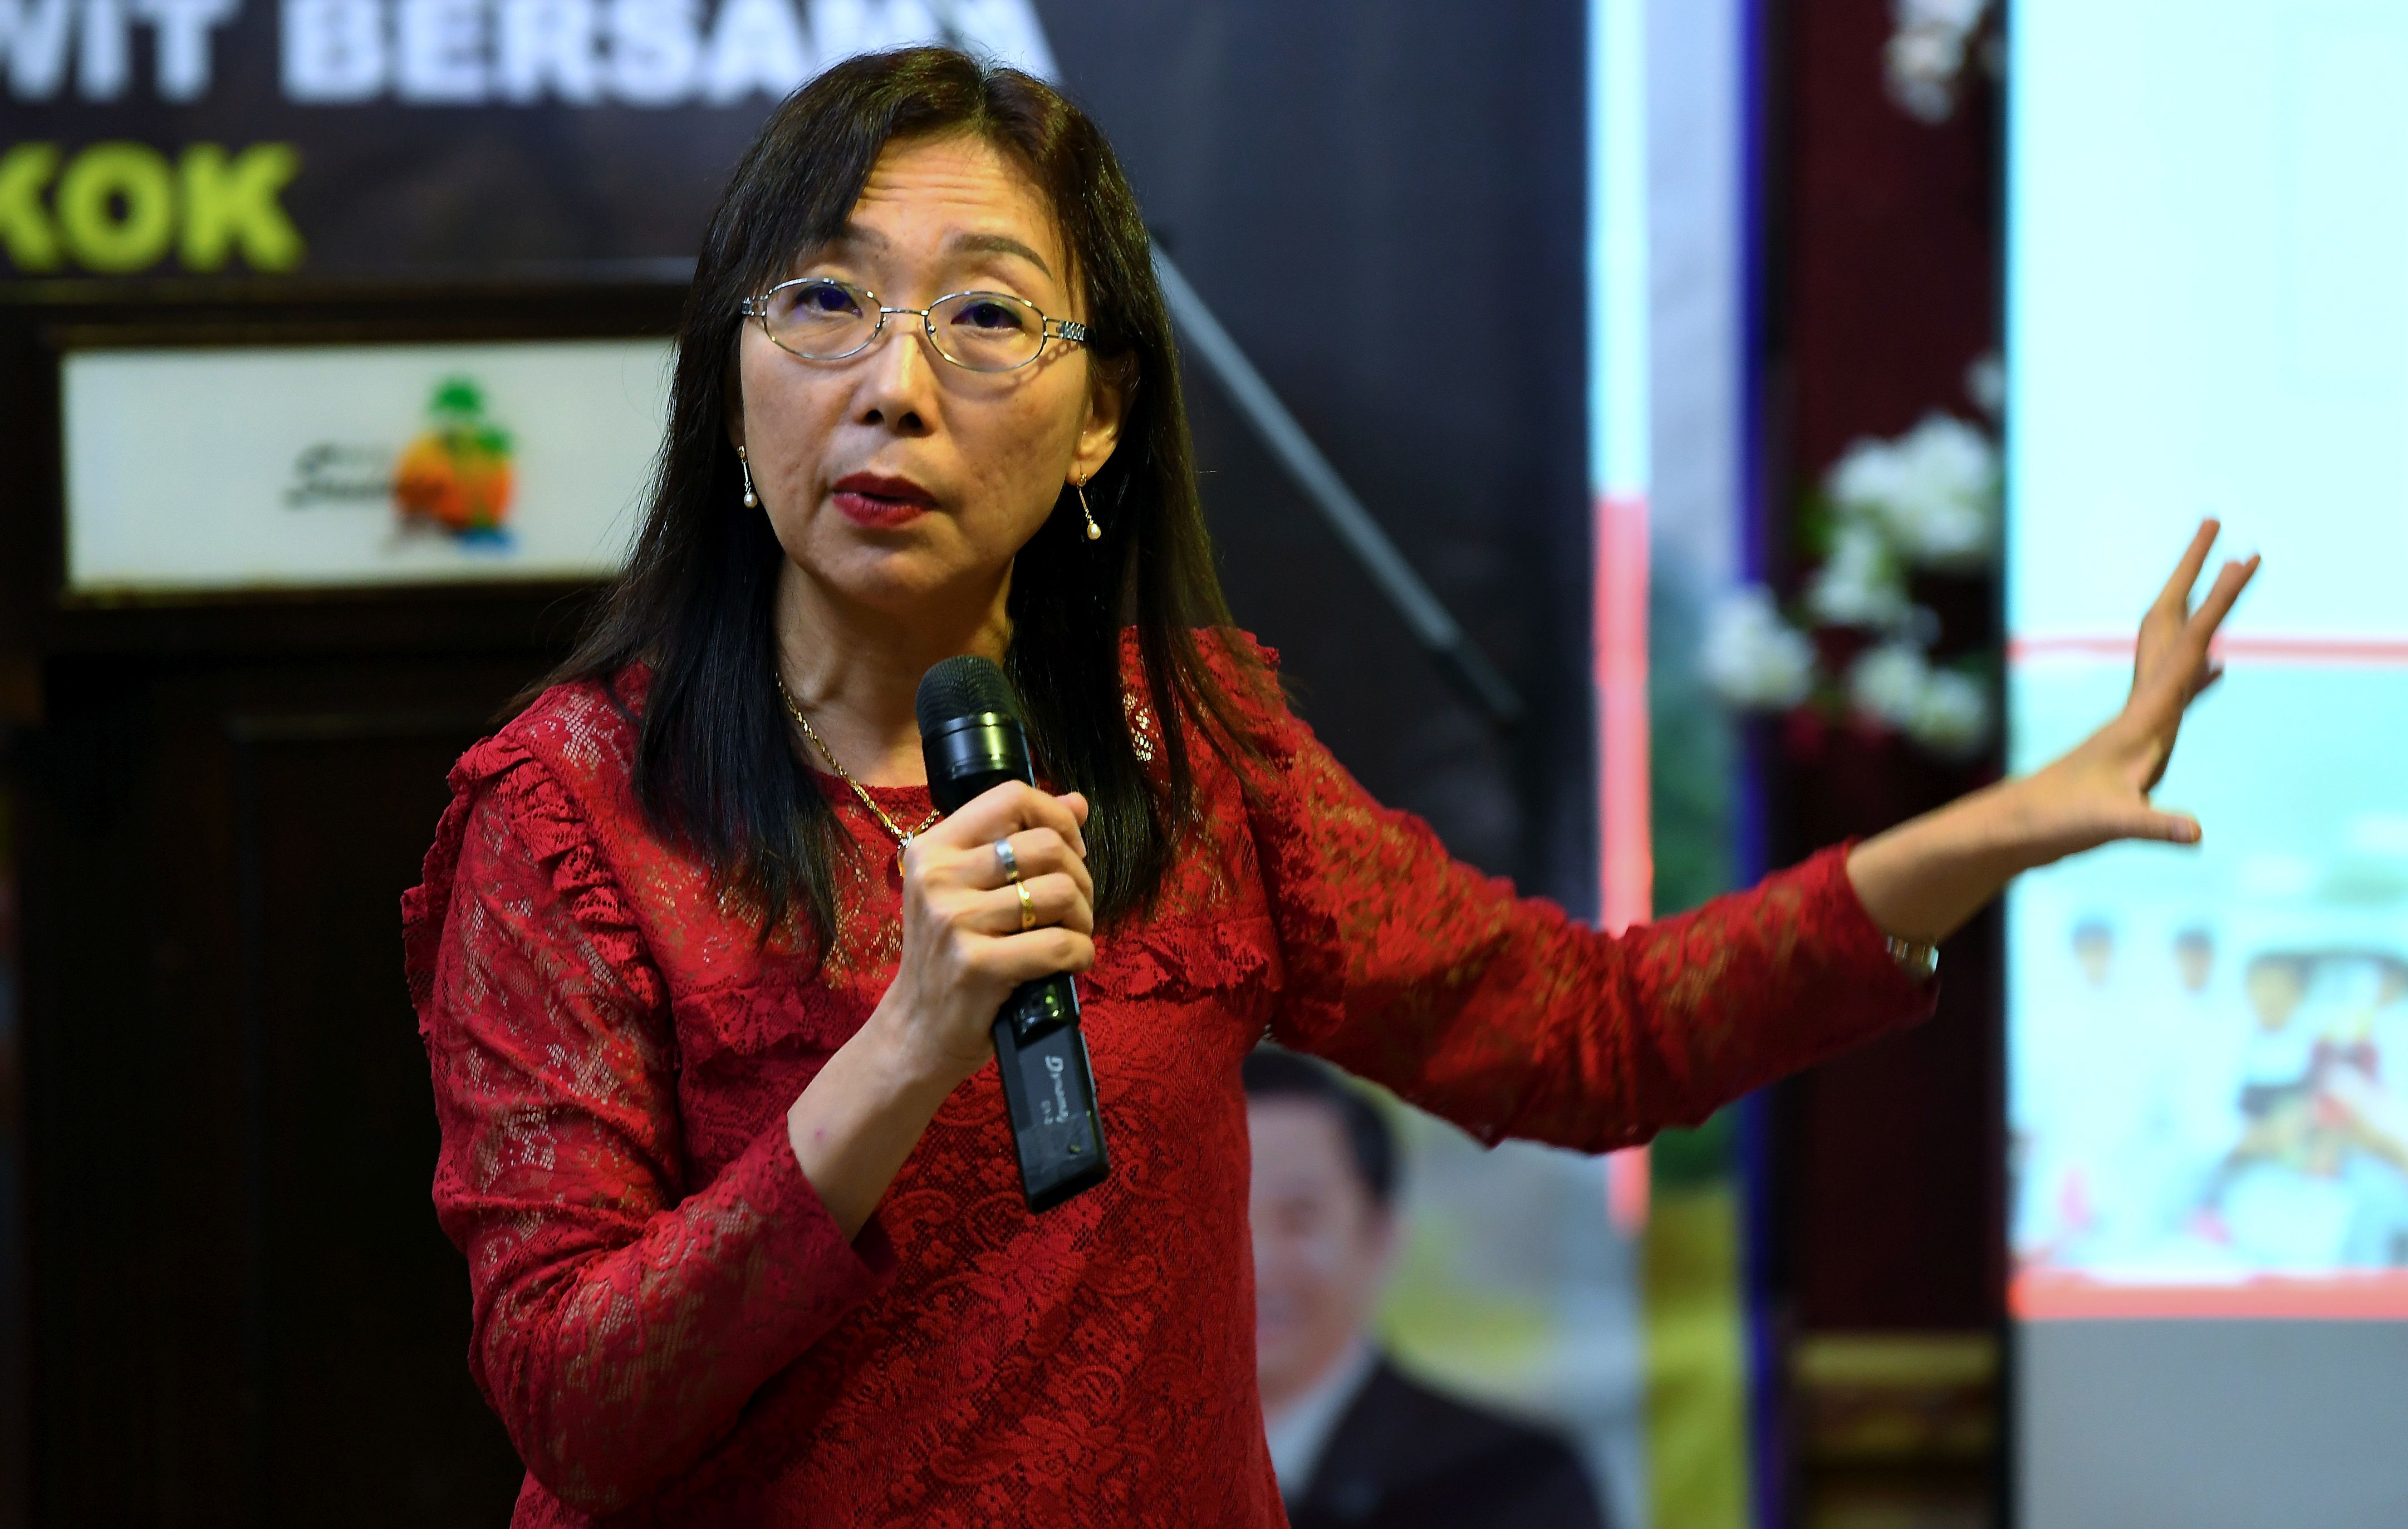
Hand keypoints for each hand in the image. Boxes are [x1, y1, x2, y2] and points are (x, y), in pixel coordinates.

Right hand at [873, 781, 1094, 1087]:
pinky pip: (1060, 944)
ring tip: (1069, 936)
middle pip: (1046, 845)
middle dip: (1079, 877)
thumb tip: (1078, 804)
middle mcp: (938, 878)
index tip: (1070, 850)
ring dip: (1082, 918)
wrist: (916, 1032)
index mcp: (933, 849)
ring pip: (1060, 892)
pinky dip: (1080, 954)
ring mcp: (955, 922)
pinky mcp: (977, 966)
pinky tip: (1069, 963)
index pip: (1011, 798)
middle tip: (1072, 907)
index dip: (1057, 818)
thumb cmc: (950, 957)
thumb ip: (1019, 841)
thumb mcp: (969, 891)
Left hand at [1846, 520, 2257, 943]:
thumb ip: (2154, 828)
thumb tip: (2196, 833)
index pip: (2189, 646)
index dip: (2218, 602)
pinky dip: (2202, 676)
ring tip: (2224, 584)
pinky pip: (2179, 694)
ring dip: (2203, 618)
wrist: (2016, 829)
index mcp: (2143, 717)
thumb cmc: (2056, 825)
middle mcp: (2141, 708)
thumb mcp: (2111, 827)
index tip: (2244, 556)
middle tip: (2220, 527)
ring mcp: (2138, 722)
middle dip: (2199, 578)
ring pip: (2175, 654)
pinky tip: (2216, 669)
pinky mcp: (2136, 742)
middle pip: (2176, 628)